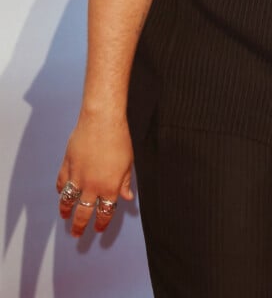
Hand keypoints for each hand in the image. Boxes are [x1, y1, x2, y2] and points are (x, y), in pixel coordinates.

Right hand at [56, 113, 133, 236]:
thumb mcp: (128, 162)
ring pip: (68, 201)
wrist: (102, 120)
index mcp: (110, 187)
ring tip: (65, 217)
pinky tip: (61, 194)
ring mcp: (78, 176)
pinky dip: (61, 190)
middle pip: (84, 212)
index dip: (101, 223)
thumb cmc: (119, 139)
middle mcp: (92, 186)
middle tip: (77, 234)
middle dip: (80, 226)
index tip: (98, 229)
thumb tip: (127, 198)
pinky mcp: (67, 165)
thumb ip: (125, 182)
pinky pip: (61, 183)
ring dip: (66, 211)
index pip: (105, 212)